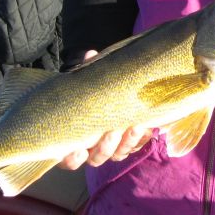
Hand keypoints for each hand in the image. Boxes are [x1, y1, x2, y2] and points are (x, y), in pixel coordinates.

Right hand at [54, 49, 154, 168]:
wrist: (114, 95)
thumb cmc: (91, 93)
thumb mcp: (87, 83)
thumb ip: (86, 73)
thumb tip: (90, 54)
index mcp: (75, 140)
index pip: (69, 160)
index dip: (72, 159)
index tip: (78, 149)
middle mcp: (93, 149)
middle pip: (97, 158)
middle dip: (105, 147)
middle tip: (111, 131)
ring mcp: (113, 148)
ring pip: (118, 155)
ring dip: (126, 143)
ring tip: (134, 126)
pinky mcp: (130, 143)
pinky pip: (135, 147)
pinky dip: (140, 139)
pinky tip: (145, 127)